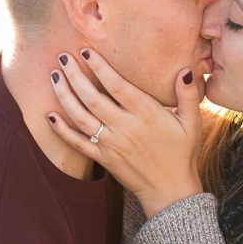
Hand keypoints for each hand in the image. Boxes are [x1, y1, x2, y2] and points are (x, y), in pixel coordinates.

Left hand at [47, 49, 203, 217]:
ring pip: (81, 117)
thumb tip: (186, 70)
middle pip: (92, 97)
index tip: (86, 51)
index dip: (100, 67)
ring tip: (54, 76)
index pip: (117, 86)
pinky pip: (77, 143)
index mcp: (146, 114)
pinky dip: (61, 130)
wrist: (171, 192)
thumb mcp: (193, 123)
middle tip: (62, 57)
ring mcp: (111, 144)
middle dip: (74, 75)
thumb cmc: (182, 153)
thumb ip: (189, 95)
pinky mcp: (103, 159)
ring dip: (64, 95)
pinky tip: (49, 115)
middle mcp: (125, 127)